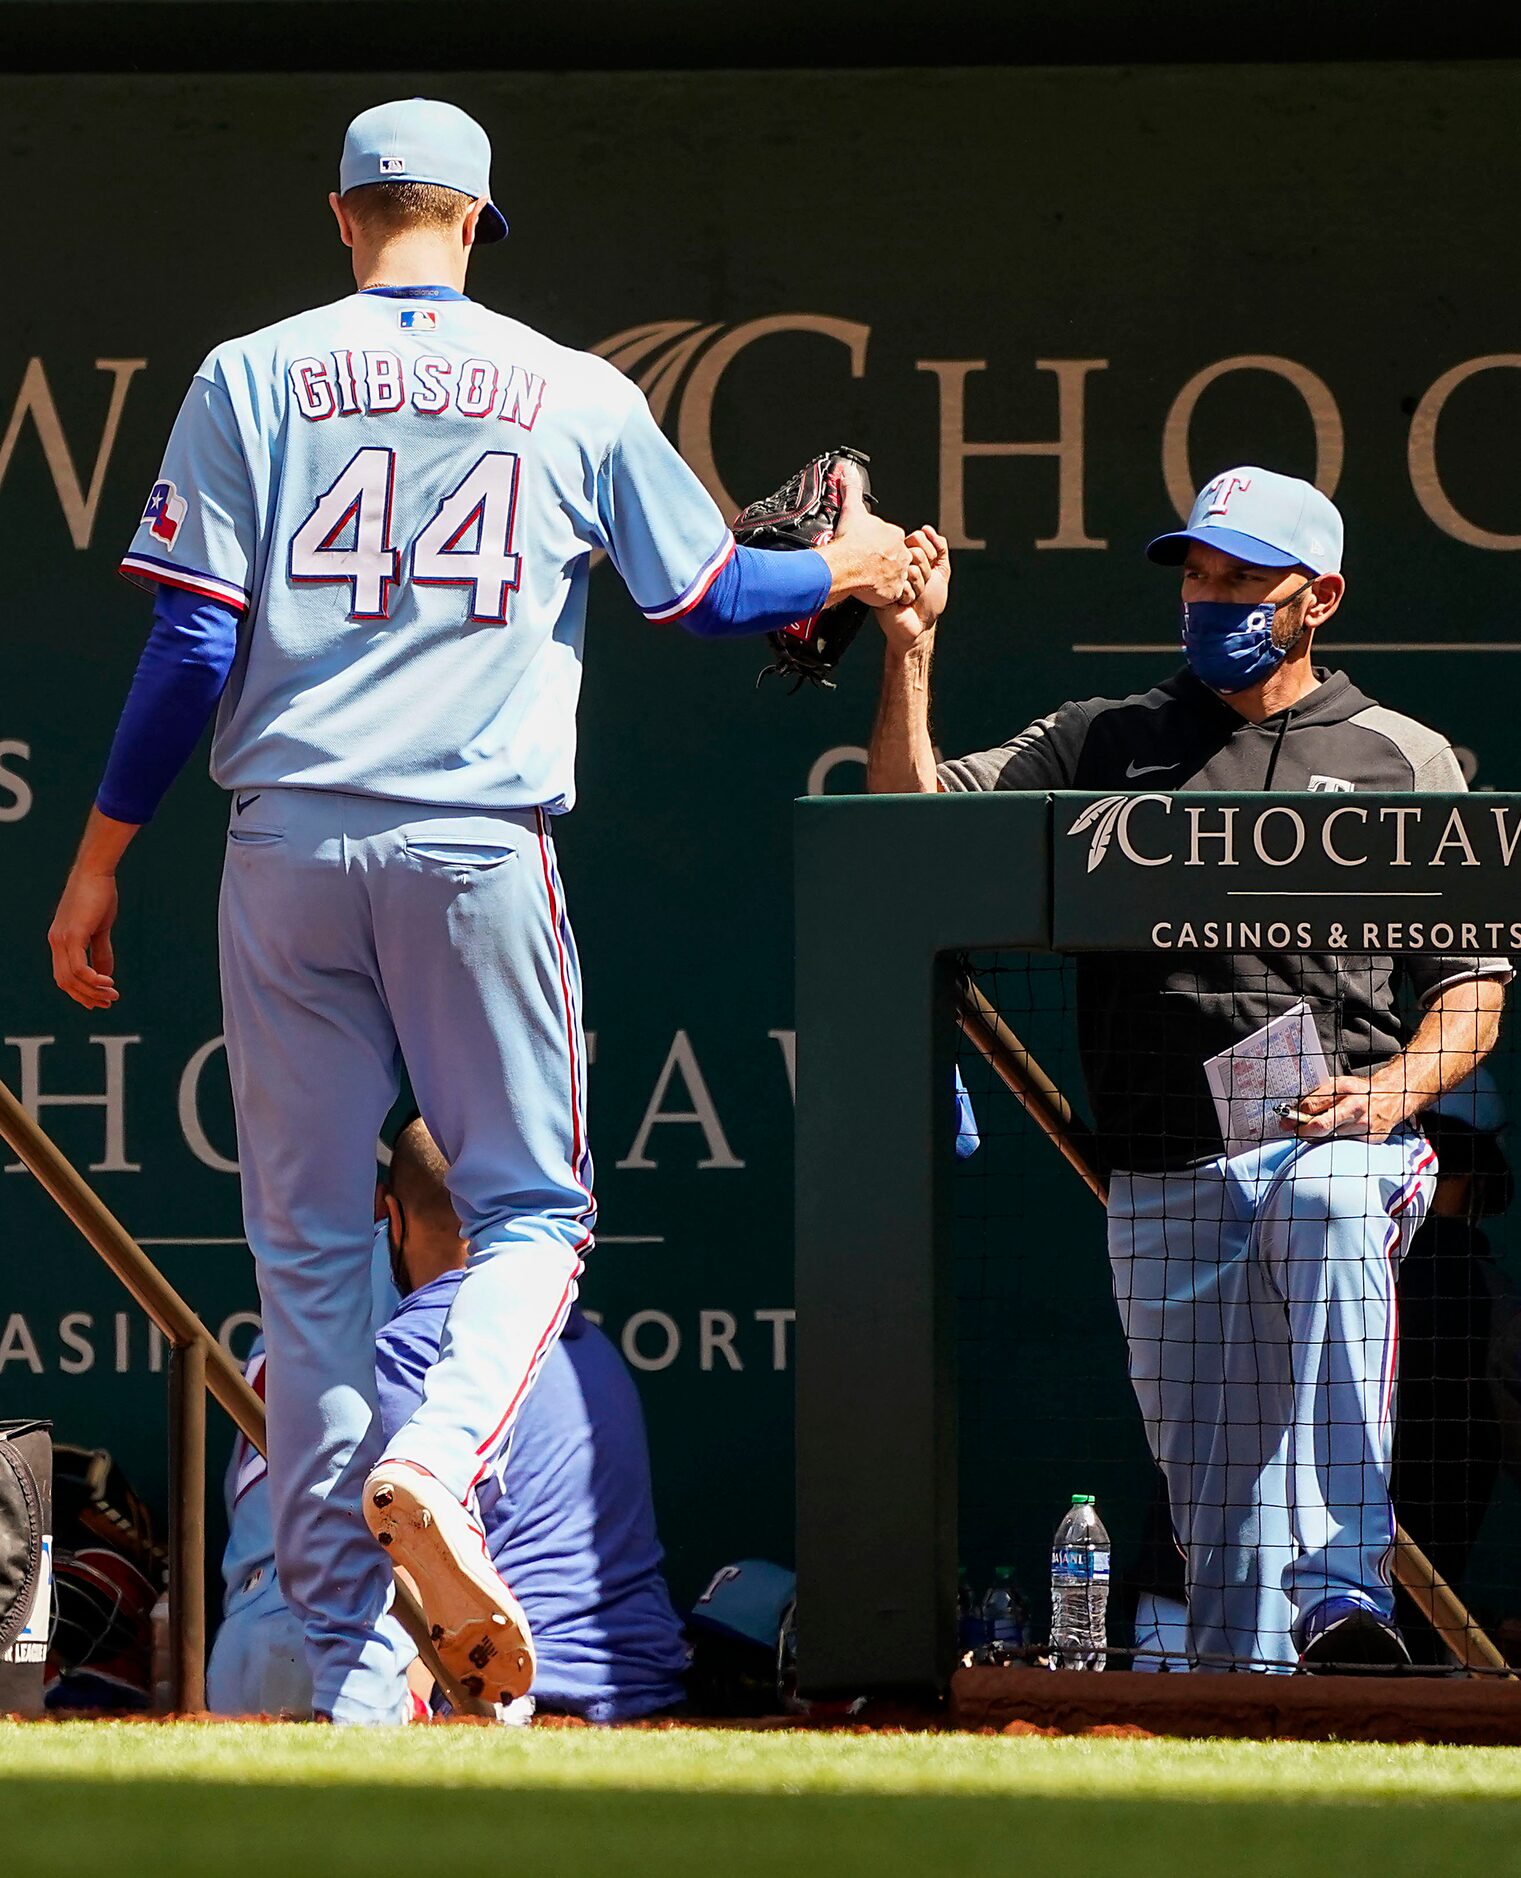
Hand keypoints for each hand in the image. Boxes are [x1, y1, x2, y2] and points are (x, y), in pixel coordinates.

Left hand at [49, 866, 120, 1009]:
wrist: (95, 872)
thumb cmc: (99, 895)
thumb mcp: (101, 929)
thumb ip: (101, 952)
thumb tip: (106, 976)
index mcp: (60, 941)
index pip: (64, 976)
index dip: (80, 992)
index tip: (99, 1002)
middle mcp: (56, 942)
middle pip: (65, 982)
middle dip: (87, 997)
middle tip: (108, 1002)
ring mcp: (61, 939)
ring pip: (71, 978)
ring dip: (92, 991)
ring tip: (112, 995)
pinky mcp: (72, 935)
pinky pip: (79, 968)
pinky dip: (93, 980)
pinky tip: (108, 982)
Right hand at [818, 459, 910, 606]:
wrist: (844, 566)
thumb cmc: (849, 541)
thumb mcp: (852, 509)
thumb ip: (851, 489)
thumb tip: (847, 471)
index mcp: (894, 535)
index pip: (892, 539)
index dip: (879, 545)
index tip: (868, 549)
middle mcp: (901, 554)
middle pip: (895, 558)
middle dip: (883, 562)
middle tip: (867, 565)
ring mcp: (899, 574)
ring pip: (896, 577)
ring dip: (884, 579)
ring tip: (869, 579)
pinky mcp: (893, 592)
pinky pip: (892, 595)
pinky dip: (883, 595)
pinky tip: (871, 590)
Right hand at [875, 526, 949, 654]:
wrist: (919, 626)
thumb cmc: (929, 602)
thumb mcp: (941, 571)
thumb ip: (940, 548)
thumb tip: (928, 529)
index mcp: (907, 554)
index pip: (918, 537)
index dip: (930, 555)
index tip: (929, 570)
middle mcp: (895, 562)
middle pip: (915, 552)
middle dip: (925, 573)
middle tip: (920, 586)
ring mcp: (886, 575)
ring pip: (911, 570)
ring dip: (918, 587)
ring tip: (912, 596)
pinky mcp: (880, 589)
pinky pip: (902, 586)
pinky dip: (908, 597)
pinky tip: (903, 603)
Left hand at [1282, 1075, 1407, 1143]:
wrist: (1392, 1097)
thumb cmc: (1360, 1091)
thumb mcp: (1338, 1085)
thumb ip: (1318, 1096)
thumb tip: (1295, 1111)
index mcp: (1344, 1088)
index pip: (1312, 1105)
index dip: (1296, 1115)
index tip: (1287, 1120)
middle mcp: (1355, 1106)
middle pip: (1321, 1125)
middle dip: (1302, 1131)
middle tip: (1295, 1132)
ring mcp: (1364, 1124)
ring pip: (1331, 1138)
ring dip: (1318, 1137)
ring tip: (1315, 1132)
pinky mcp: (1371, 1138)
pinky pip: (1345, 1144)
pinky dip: (1335, 1141)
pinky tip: (1336, 1135)